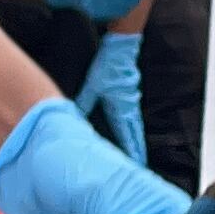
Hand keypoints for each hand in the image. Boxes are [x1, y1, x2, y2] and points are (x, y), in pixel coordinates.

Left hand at [76, 31, 146, 161]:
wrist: (121, 47)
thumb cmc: (109, 65)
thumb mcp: (92, 85)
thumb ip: (84, 101)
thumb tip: (74, 115)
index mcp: (121, 108)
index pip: (127, 135)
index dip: (131, 150)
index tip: (135, 164)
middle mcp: (129, 108)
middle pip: (135, 135)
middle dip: (137, 151)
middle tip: (140, 167)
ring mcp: (131, 102)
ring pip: (135, 127)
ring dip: (136, 141)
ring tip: (137, 154)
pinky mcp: (129, 96)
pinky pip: (133, 118)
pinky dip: (133, 129)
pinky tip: (130, 132)